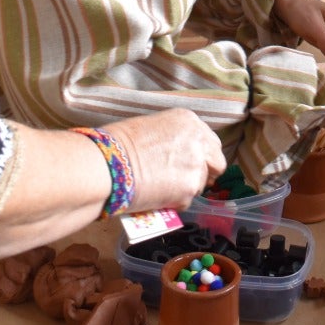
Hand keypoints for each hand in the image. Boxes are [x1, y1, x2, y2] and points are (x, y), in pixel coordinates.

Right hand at [101, 109, 223, 212]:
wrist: (108, 164)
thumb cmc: (117, 145)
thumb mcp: (151, 128)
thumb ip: (172, 139)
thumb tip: (174, 154)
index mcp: (189, 121)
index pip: (209, 141)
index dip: (201, 155)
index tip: (190, 164)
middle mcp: (199, 139)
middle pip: (217, 161)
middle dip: (205, 172)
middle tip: (185, 182)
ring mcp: (197, 164)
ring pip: (202, 183)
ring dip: (186, 189)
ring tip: (162, 190)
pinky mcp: (190, 188)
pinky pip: (187, 201)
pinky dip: (175, 203)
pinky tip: (156, 198)